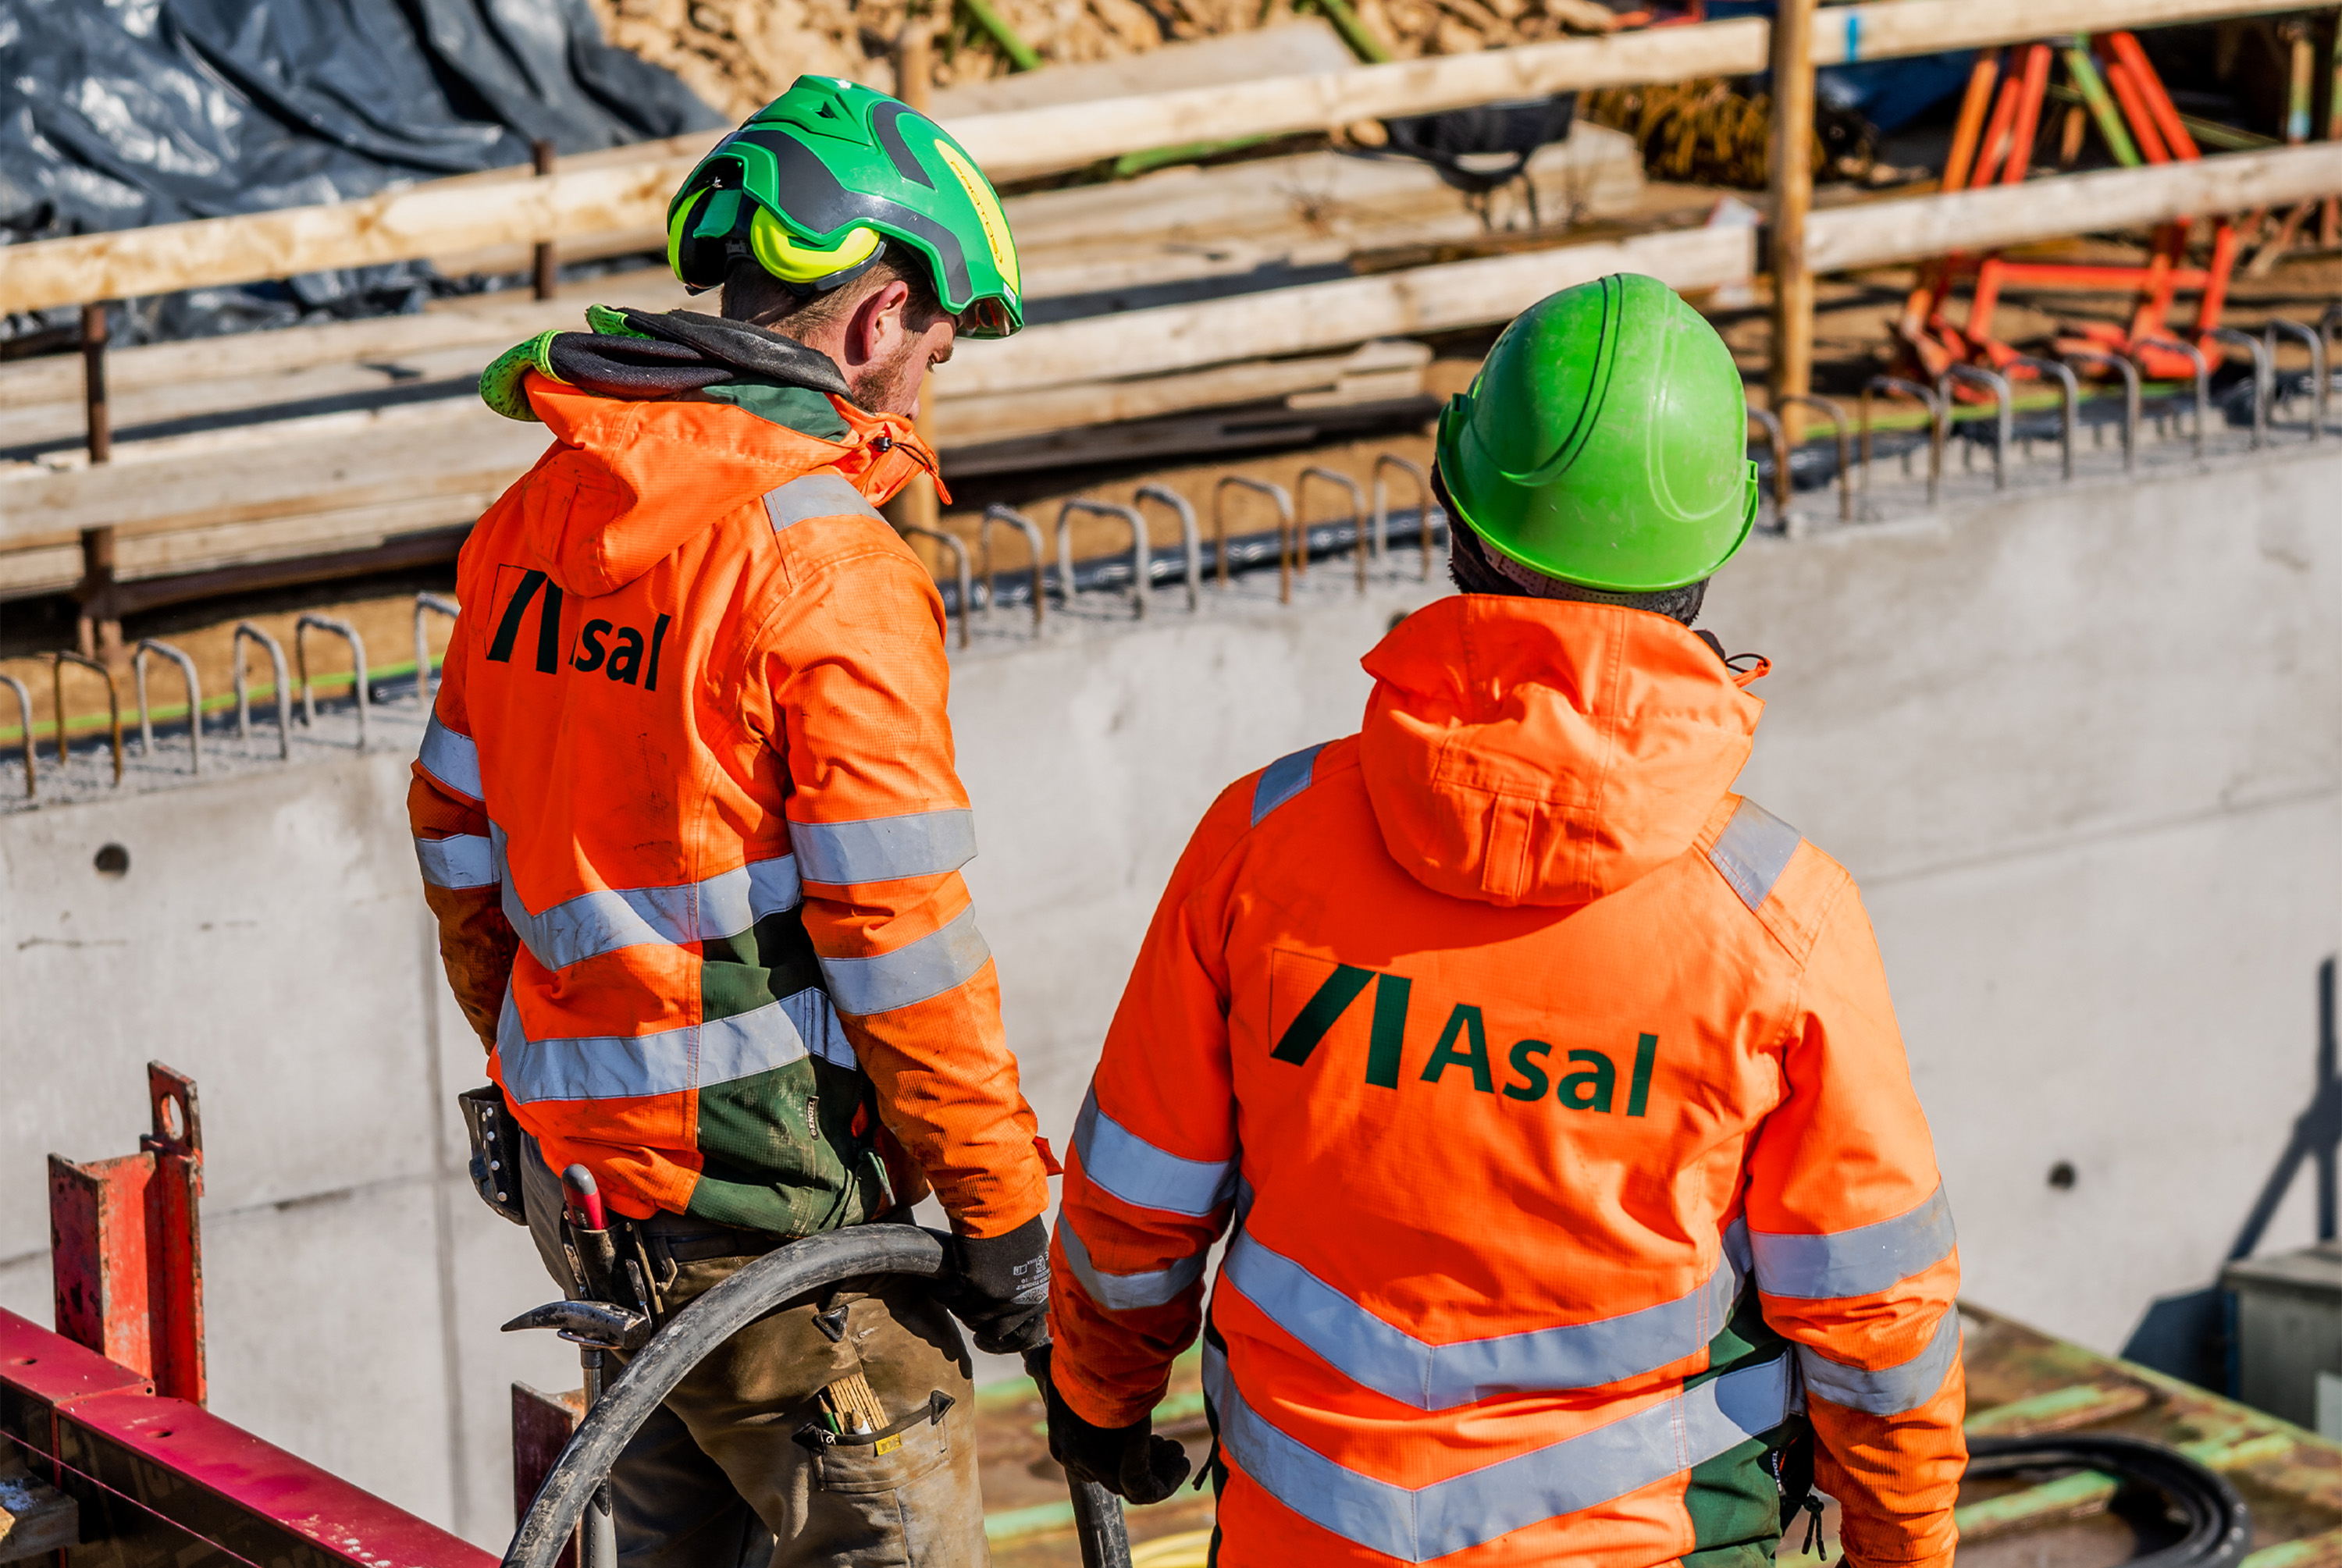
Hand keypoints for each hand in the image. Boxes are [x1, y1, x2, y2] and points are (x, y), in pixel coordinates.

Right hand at [944, 1216, 1050, 1353]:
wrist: (1004, 1205)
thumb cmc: (1020, 1225)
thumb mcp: (1035, 1260)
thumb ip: (1030, 1286)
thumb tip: (1030, 1303)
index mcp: (1037, 1297)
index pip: (1026, 1336)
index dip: (1010, 1343)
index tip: (998, 1342)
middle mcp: (1018, 1302)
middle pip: (995, 1333)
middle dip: (982, 1334)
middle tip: (974, 1330)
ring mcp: (996, 1297)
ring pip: (971, 1319)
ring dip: (960, 1311)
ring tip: (955, 1300)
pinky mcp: (973, 1286)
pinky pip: (952, 1301)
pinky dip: (943, 1294)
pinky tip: (939, 1286)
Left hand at [1027, 1346, 1191, 1504]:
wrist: (1097, 1364)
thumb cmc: (1081, 1362)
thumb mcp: (1061, 1369)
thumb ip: (1046, 1370)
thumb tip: (1031, 1362)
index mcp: (1061, 1439)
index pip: (1088, 1458)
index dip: (1117, 1448)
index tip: (1137, 1430)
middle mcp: (1075, 1460)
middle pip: (1112, 1472)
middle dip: (1140, 1459)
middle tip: (1163, 1442)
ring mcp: (1097, 1469)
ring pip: (1131, 1484)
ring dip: (1158, 1469)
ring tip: (1175, 1452)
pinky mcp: (1120, 1473)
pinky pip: (1146, 1491)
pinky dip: (1167, 1481)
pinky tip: (1181, 1461)